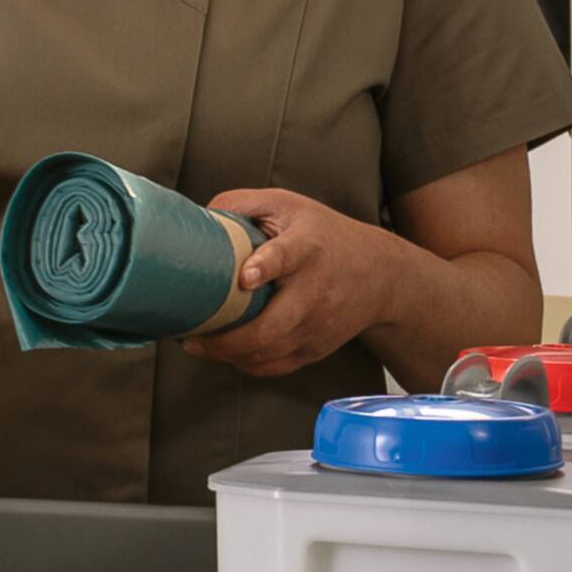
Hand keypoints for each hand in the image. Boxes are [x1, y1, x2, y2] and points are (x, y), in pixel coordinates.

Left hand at [182, 189, 416, 380]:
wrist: (380, 274)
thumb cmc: (323, 235)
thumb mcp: (287, 206)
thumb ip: (242, 204)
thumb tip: (198, 216)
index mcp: (306, 249)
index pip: (285, 258)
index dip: (265, 267)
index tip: (244, 278)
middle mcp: (313, 292)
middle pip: (270, 327)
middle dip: (227, 339)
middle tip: (191, 336)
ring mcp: (316, 326)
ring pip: (266, 353)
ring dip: (227, 354)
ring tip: (198, 344)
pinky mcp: (316, 348)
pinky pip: (273, 366)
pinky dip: (245, 364)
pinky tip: (226, 352)